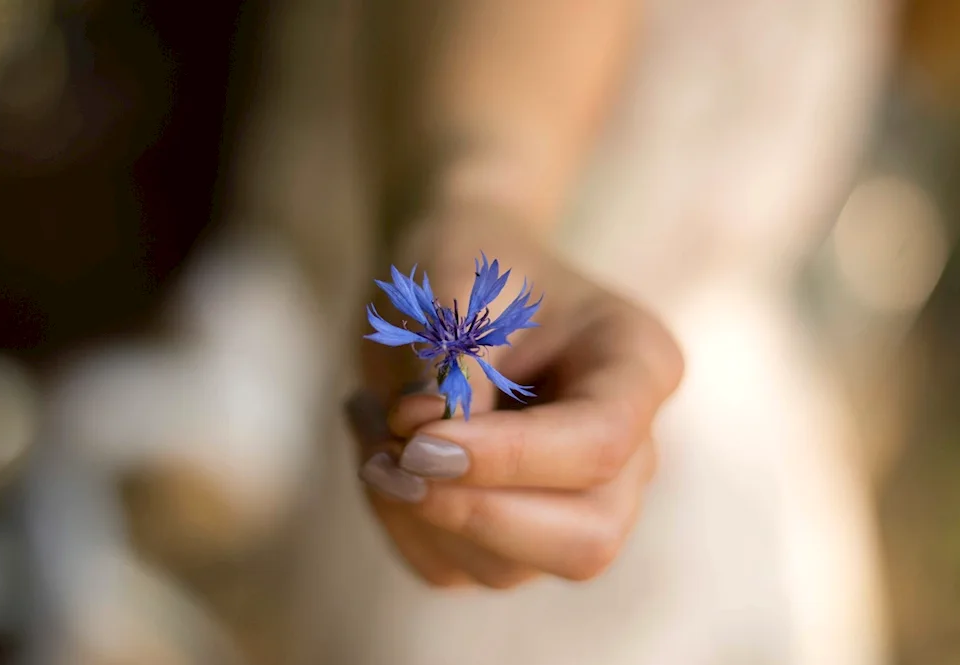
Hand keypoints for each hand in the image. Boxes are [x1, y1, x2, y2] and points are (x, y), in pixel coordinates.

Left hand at [345, 215, 683, 587]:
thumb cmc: (461, 262)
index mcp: (635, 364)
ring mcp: (573, 500)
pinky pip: (451, 567)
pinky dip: (395, 519)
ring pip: (507, 566)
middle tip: (385, 458)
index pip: (597, 444)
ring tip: (369, 417)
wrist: (449, 279)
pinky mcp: (511, 532)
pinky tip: (376, 446)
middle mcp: (625, 448)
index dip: (507, 457)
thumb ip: (444, 357)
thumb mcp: (448, 277)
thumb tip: (421, 442)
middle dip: (474, 512)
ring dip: (412, 508)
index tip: (415, 437)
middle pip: (587, 539)